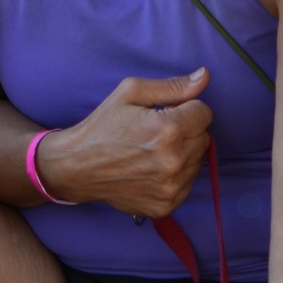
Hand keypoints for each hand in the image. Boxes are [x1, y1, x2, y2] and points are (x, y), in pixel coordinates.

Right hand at [36, 69, 210, 216]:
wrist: (77, 166)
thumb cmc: (103, 127)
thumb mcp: (131, 93)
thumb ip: (173, 86)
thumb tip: (205, 77)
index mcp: (167, 129)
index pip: (204, 113)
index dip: (186, 109)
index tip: (166, 113)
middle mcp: (173, 161)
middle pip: (204, 137)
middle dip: (186, 131)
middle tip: (157, 132)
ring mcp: (170, 187)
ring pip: (197, 162)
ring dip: (183, 154)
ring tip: (153, 152)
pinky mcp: (166, 205)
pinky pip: (188, 184)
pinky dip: (176, 176)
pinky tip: (153, 169)